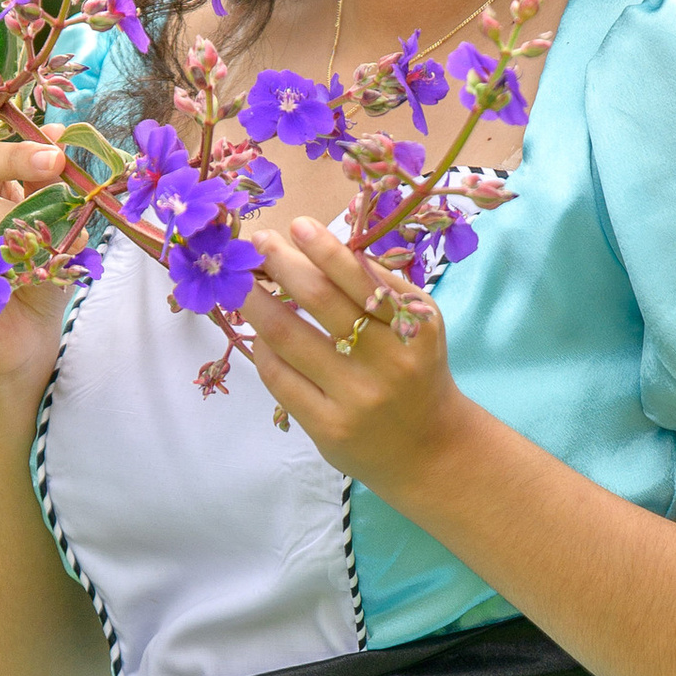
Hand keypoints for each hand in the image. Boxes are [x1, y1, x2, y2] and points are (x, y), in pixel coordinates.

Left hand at [245, 216, 468, 499]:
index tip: (297, 225)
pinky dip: (263, 349)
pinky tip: (259, 334)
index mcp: (416, 326)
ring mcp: (357, 397)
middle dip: (283, 264)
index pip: (361, 278)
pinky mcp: (329, 428)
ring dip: (257, 303)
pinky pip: (281, 378)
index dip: (324, 249)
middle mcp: (389, 360)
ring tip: (243, 284)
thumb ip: (381, 288)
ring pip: (290, 337)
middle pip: (321, 300)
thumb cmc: (417, 373)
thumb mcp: (419, 326)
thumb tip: (319, 249)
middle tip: (259, 244)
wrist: (432, 450)